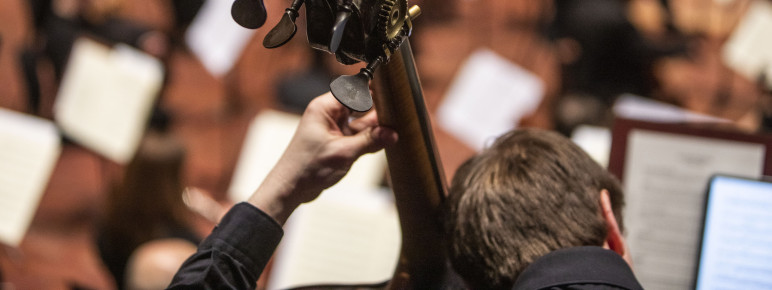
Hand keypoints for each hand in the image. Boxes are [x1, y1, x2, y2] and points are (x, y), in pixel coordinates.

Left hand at [248, 92, 397, 223]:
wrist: (290, 188)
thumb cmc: (308, 167)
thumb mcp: (343, 153)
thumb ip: (370, 141)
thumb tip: (393, 133)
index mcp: (325, 108)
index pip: (353, 90)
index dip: (372, 90)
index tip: (393, 93)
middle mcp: (329, 114)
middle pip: (360, 105)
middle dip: (378, 110)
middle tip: (400, 114)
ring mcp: (333, 128)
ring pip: (361, 121)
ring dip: (375, 127)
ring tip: (397, 128)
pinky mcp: (336, 141)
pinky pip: (357, 134)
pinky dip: (369, 138)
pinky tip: (386, 140)